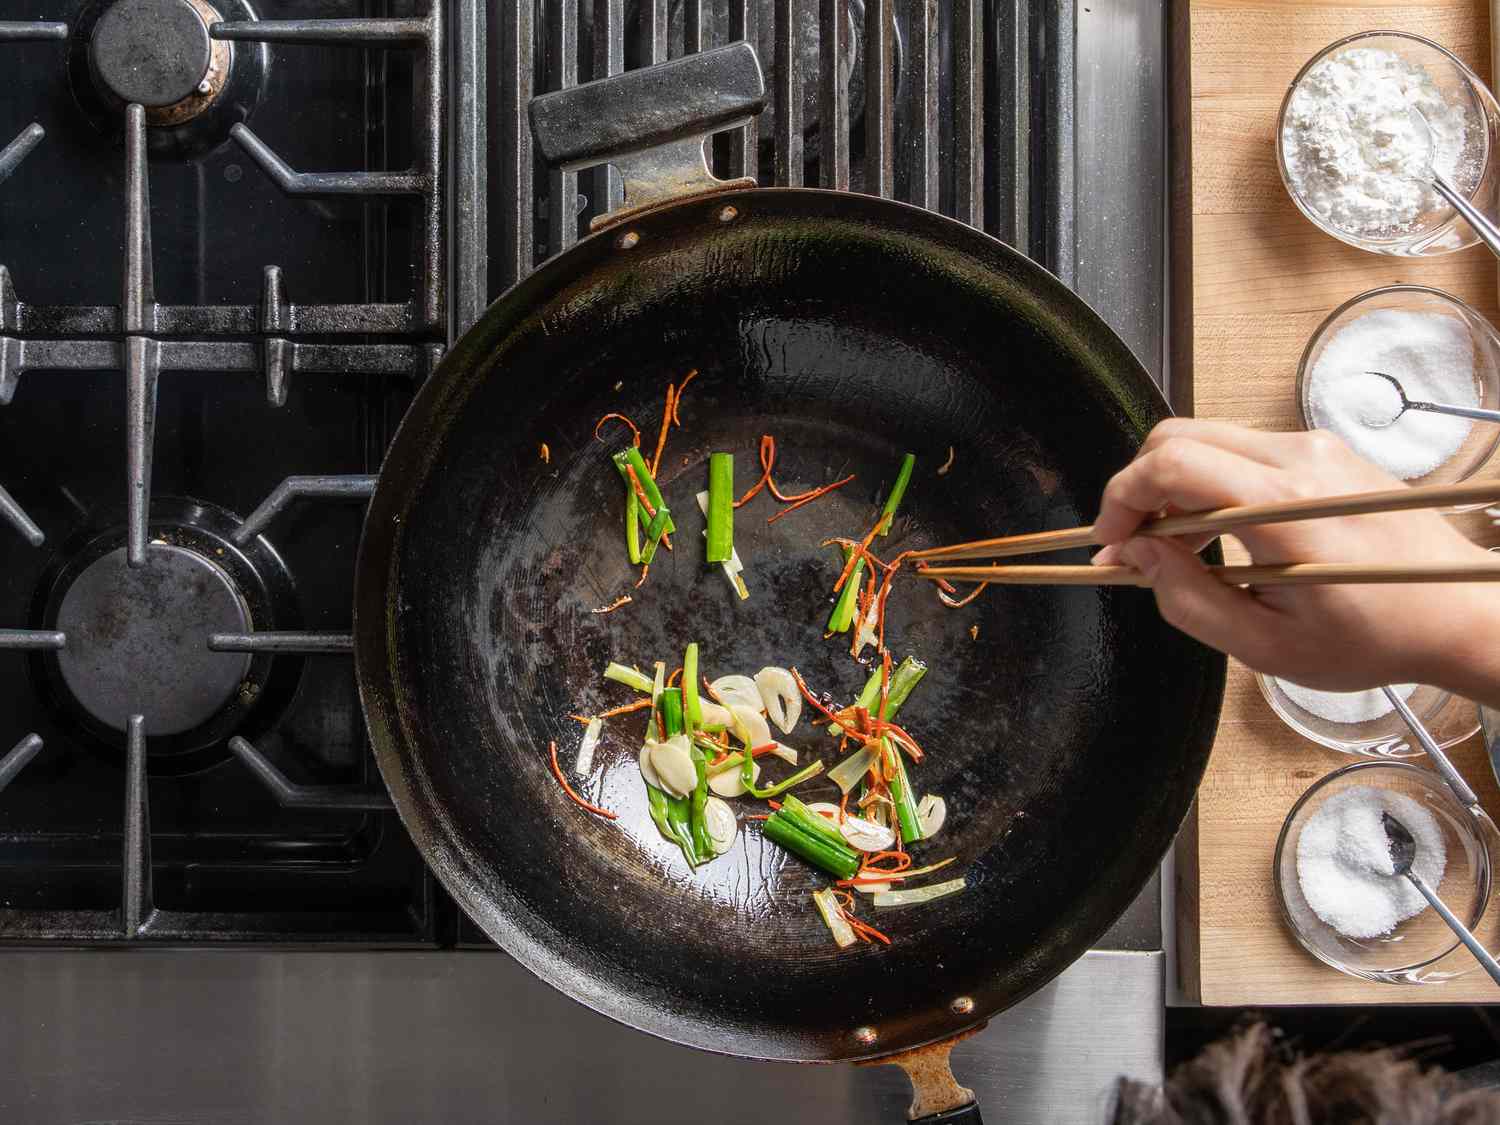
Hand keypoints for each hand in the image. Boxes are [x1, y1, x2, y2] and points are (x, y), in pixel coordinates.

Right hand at [1092, 420, 1499, 701]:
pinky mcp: (1326, 451)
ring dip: (1174, 487)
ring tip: (1175, 550)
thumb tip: (1135, 554)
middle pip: (1179, 437)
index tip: (1109, 540)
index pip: (1171, 463)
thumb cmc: (1374, 638)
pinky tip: (1218, 538)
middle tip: (1132, 542)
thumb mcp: (1265, 645)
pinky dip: (1210, 483)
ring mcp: (1316, 447)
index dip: (1122, 497)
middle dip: (1139, 487)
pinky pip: (1244, 450)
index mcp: (1282, 506)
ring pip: (1209, 439)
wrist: (1460, 612)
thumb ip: (1186, 598)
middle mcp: (1299, 458)